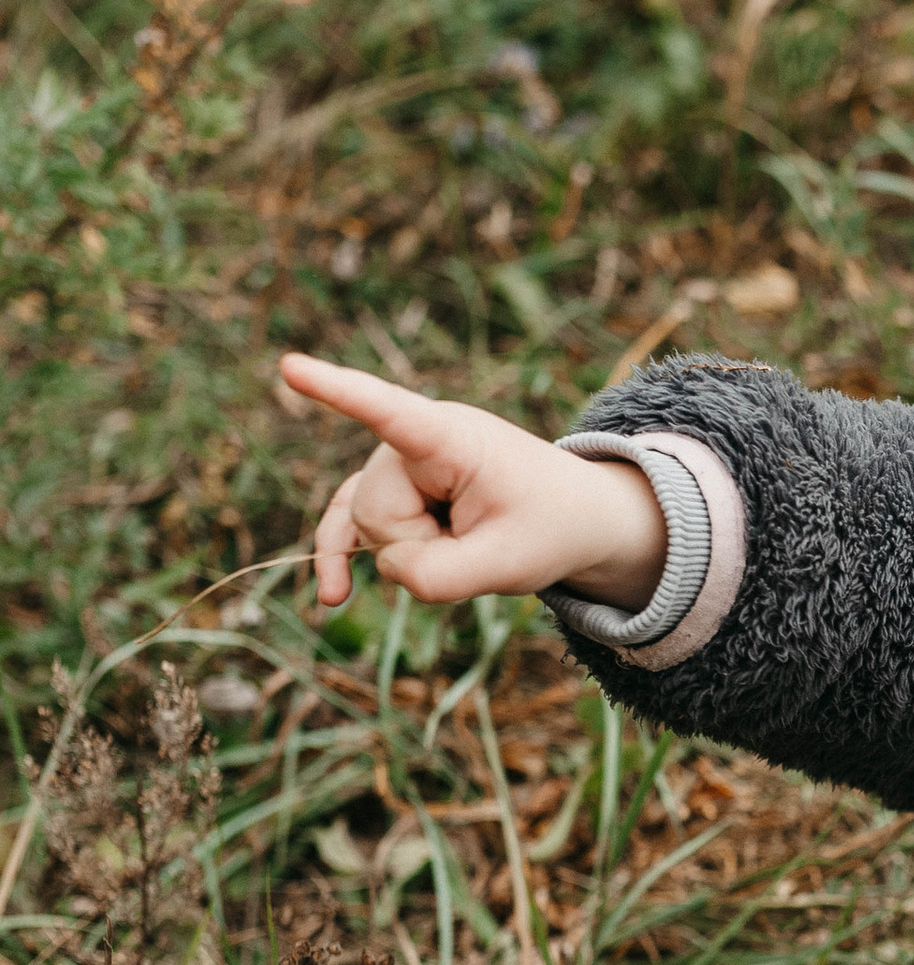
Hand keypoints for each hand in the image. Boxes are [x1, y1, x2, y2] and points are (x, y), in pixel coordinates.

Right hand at [284, 354, 666, 615]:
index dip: (338, 392)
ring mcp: (397, 464)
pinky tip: (334, 597)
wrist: (572, 519)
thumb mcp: (509, 565)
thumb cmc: (547, 527)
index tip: (290, 367)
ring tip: (467, 538)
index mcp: (452, 437)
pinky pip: (348, 524)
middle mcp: (413, 439)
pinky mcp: (391, 489)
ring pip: (365, 526)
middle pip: (376, 511)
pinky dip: (342, 557)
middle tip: (481, 536)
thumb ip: (438, 577)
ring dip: (412, 551)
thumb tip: (377, 567)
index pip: (388, 412)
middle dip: (420, 544)